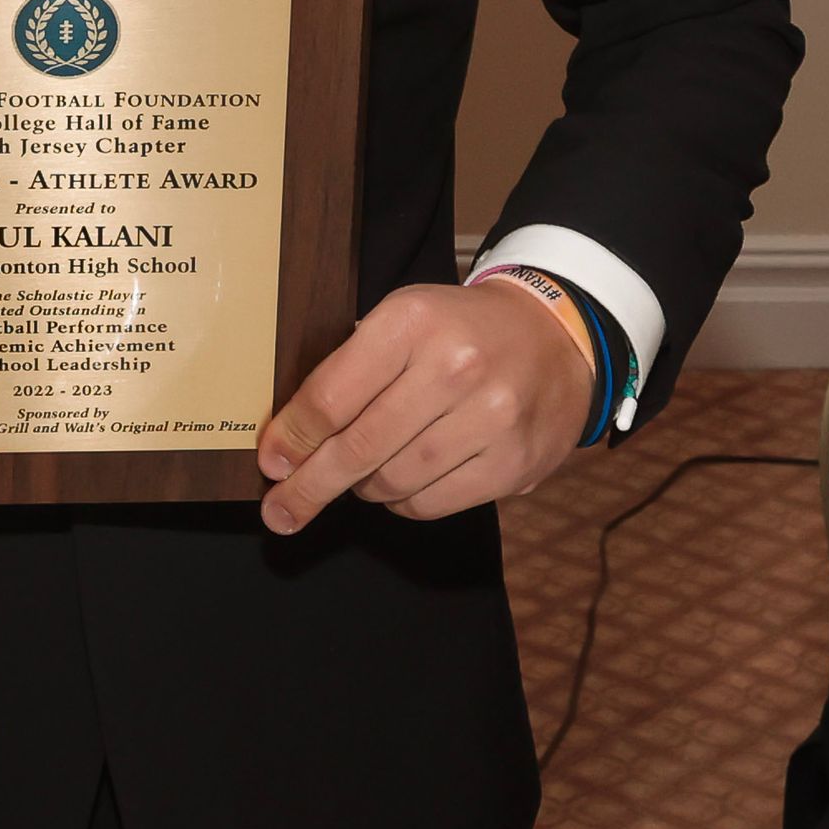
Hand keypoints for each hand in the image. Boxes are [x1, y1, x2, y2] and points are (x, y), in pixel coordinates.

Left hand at [255, 278, 595, 531]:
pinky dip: (403, 502)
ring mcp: (489, 418)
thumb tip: (292, 435)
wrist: (556, 338)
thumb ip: (353, 367)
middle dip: (311, 485)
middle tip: (281, 510)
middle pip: (359, 447)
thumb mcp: (404, 318)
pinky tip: (399, 486)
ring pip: (393, 481)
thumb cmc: (460, 330)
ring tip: (354, 480)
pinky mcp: (513, 463)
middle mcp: (453, 367)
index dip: (294, 436)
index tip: (272, 463)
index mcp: (412, 321)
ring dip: (362, 489)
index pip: (333, 394)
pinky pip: (432, 504)